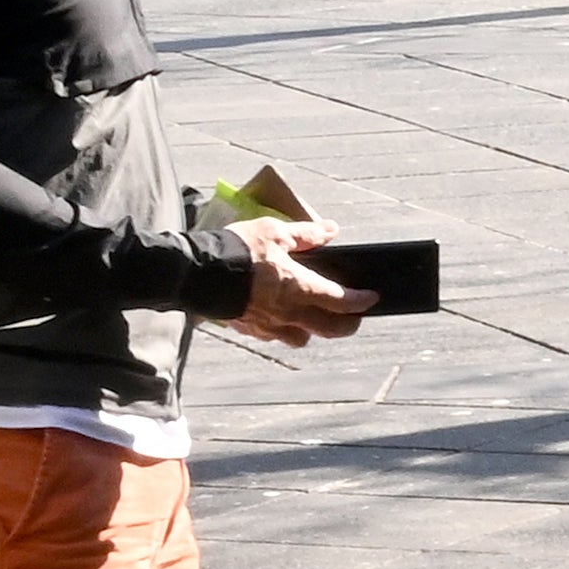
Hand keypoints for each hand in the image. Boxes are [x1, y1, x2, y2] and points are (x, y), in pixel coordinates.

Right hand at [217, 233, 368, 347]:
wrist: (196, 272)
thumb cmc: (236, 249)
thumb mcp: (273, 232)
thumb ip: (306, 234)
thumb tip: (331, 230)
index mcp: (300, 288)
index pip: (342, 302)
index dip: (361, 301)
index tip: (373, 298)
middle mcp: (289, 313)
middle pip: (330, 329)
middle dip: (346, 325)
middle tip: (353, 316)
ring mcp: (269, 325)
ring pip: (302, 338)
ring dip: (313, 330)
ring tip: (312, 316)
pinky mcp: (249, 329)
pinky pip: (274, 336)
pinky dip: (282, 329)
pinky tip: (279, 316)